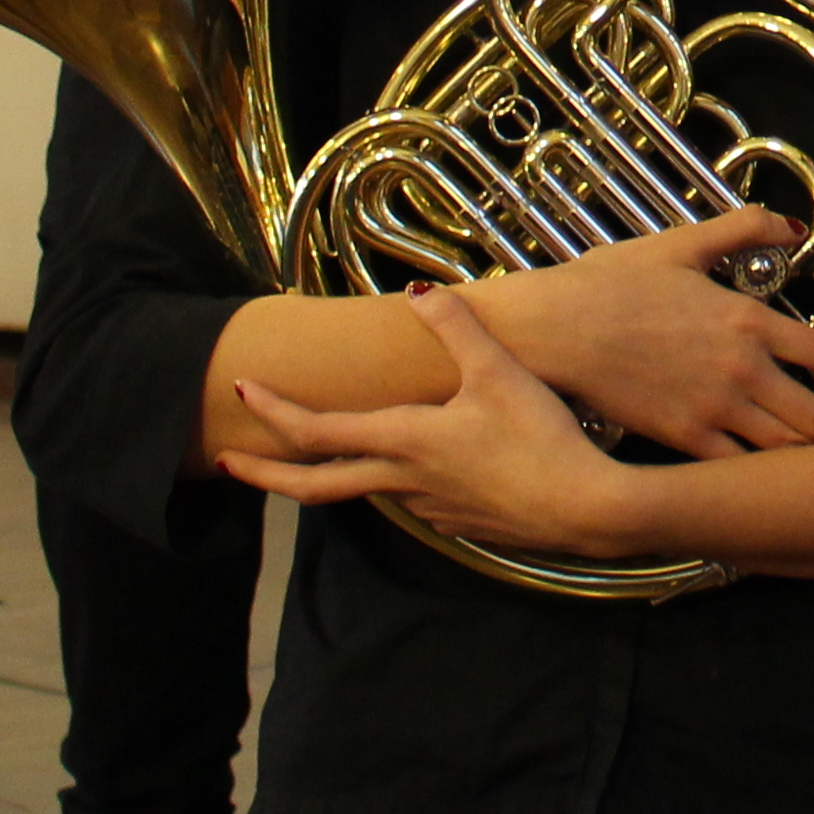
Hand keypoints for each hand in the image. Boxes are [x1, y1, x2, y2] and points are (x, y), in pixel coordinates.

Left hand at [223, 287, 647, 554]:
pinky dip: (395, 482)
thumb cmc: (541, 440)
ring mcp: (430, 508)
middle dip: (264, 473)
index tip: (240, 389)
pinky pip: (413, 501)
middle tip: (226, 462)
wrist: (587, 510)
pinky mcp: (460, 523)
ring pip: (366, 491)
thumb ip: (456, 329)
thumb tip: (420, 291)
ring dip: (335, 472)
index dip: (271, 411)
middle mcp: (403, 481)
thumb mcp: (499, 372)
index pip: (316, 432)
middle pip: (314, 486)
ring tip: (326, 451)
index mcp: (404, 441)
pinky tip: (420, 466)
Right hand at [460, 209, 813, 453]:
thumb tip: (792, 225)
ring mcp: (714, 409)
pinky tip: (762, 477)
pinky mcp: (683, 438)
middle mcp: (743, 370)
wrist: (558, 328)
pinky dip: (755, 476)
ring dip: (808, 456)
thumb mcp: (683, 244)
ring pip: (783, 448)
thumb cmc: (613, 284)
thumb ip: (743, 230)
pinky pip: (735, 468)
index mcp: (749, 320)